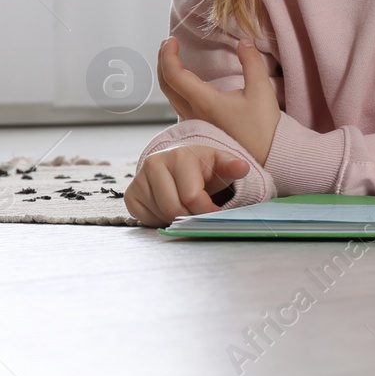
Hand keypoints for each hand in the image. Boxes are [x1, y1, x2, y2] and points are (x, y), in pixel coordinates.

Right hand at [124, 144, 248, 227]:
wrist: (180, 165)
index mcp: (179, 155)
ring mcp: (139, 179)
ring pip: (160, 215)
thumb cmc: (203, 167)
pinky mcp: (131, 194)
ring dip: (176, 218)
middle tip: (199, 211)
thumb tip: (243, 167)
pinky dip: (160, 219)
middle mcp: (154, 163)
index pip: (191, 197)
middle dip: (191, 215)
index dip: (206, 210)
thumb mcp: (221, 164)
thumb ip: (233, 166)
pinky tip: (169, 207)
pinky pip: (146, 218)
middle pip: (174, 208)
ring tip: (185, 206)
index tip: (215, 212)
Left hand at [156, 37, 280, 166]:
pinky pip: (179, 104)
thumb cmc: (263, 127)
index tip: (172, 40)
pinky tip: (186, 81)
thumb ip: (252, 62)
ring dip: (168, 74)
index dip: (168, 55)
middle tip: (169, 44)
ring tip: (174, 58)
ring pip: (170, 96)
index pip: (174, 75)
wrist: (267, 157)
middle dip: (163, 61)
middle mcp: (194, 114)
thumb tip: (244, 42)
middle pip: (165, 85)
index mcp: (205, 102)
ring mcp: (195, 123)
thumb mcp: (262, 90)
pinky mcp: (199, 128)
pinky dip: (175, 86)